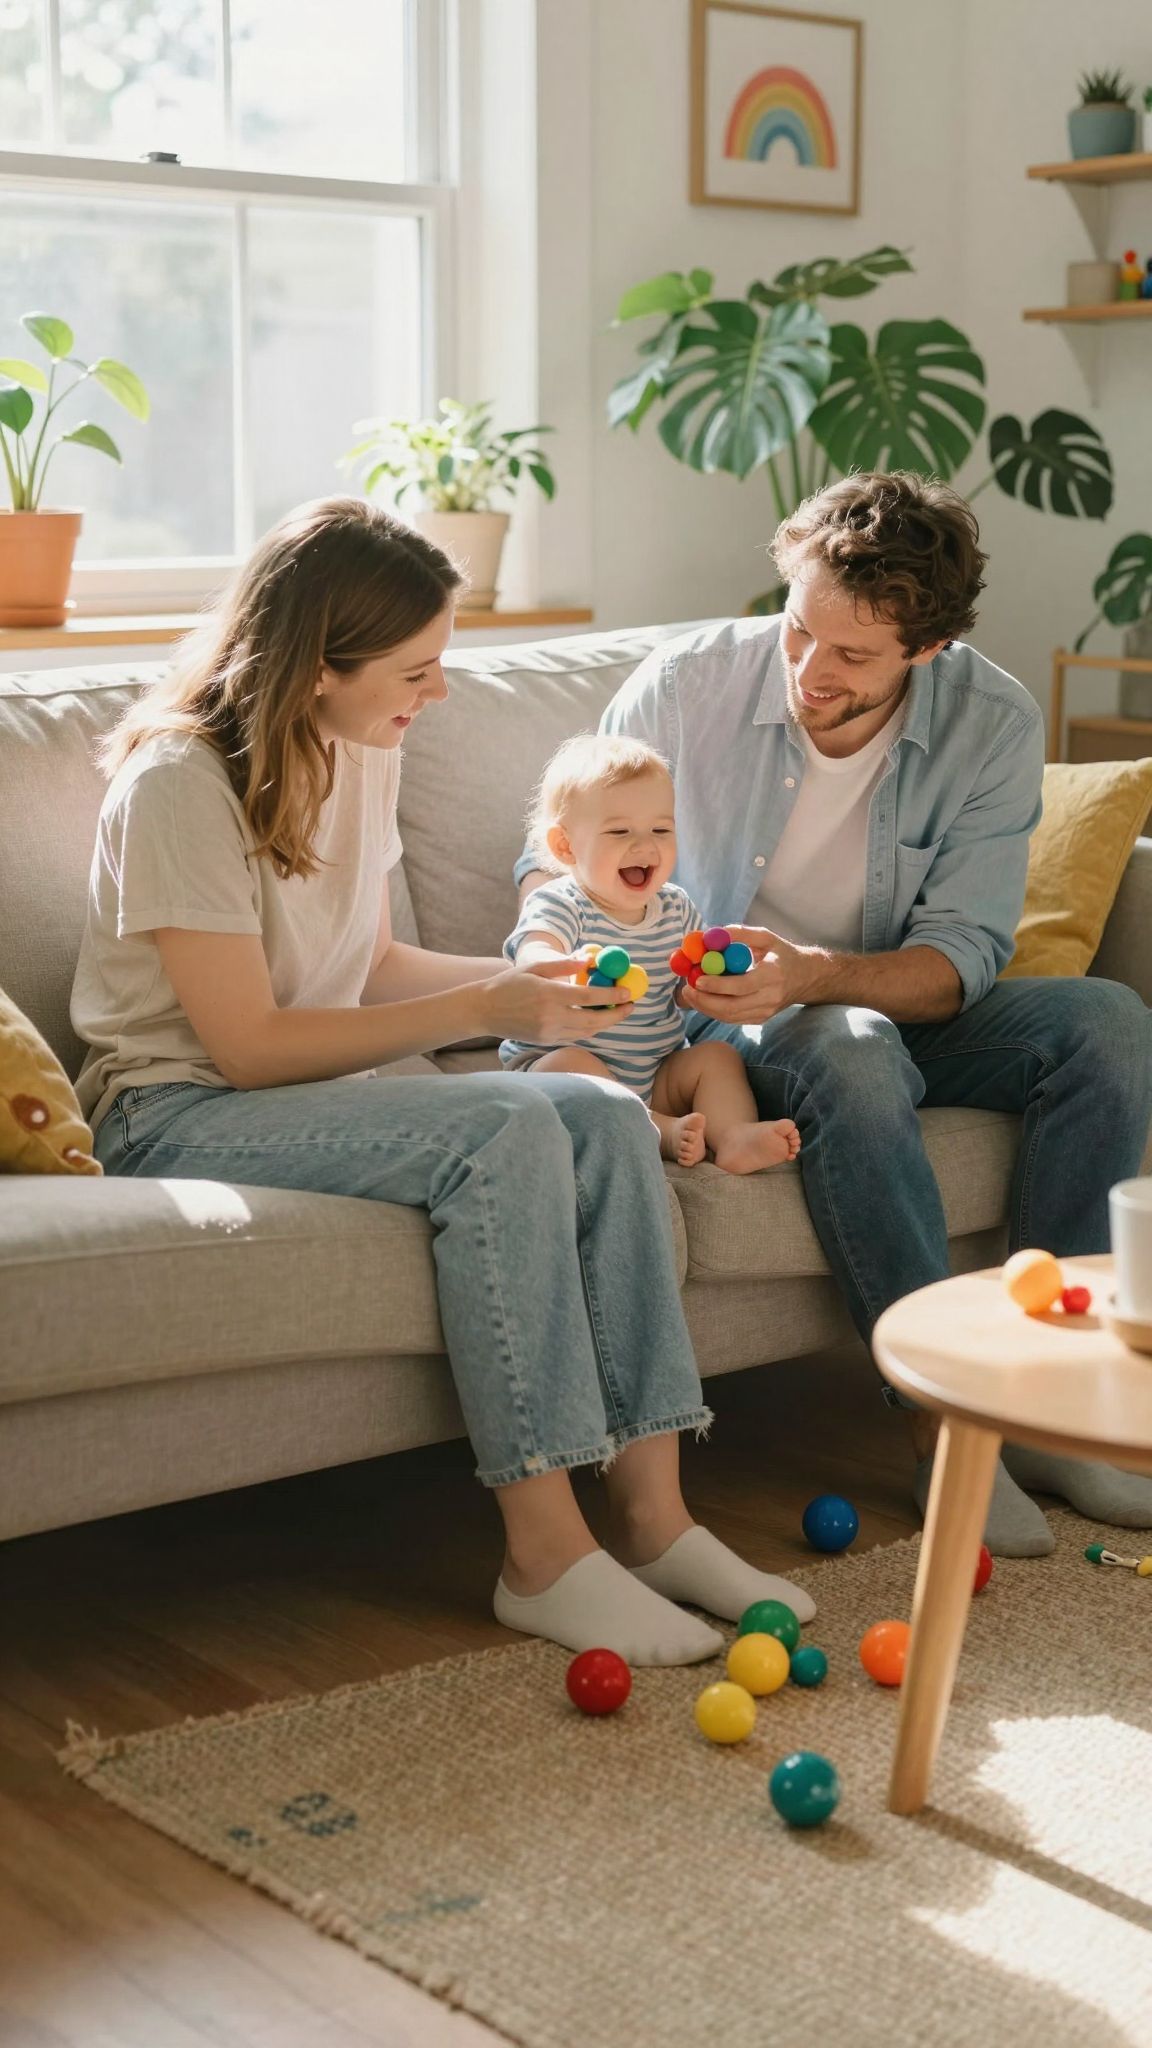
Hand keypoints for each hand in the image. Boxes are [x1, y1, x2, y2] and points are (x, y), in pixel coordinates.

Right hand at [480, 955, 633, 1042]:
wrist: (484, 1010)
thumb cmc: (508, 984)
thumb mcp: (534, 967)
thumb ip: (563, 965)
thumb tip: (589, 960)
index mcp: (549, 995)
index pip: (589, 997)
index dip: (612, 995)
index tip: (628, 993)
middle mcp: (551, 1016)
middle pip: (593, 1019)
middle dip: (615, 1014)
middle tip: (630, 1006)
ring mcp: (548, 1031)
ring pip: (587, 1031)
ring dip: (605, 1023)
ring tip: (617, 1012)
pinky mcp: (545, 1040)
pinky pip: (574, 1036)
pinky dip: (589, 1028)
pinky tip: (596, 1019)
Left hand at [678, 925, 823, 1025]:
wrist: (806, 978)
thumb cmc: (783, 954)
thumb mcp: (766, 937)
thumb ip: (740, 934)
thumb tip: (710, 933)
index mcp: (773, 975)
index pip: (742, 986)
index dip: (718, 985)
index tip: (698, 979)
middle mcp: (770, 997)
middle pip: (731, 1006)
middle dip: (705, 1000)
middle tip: (687, 988)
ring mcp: (766, 1012)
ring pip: (729, 1016)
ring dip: (705, 1007)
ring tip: (689, 993)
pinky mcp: (760, 1019)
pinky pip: (732, 1019)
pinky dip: (714, 1011)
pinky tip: (703, 999)